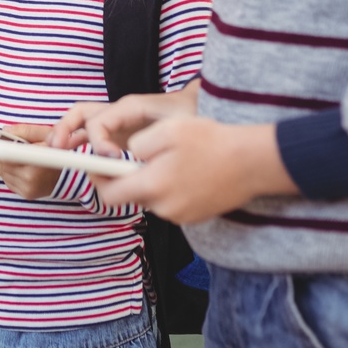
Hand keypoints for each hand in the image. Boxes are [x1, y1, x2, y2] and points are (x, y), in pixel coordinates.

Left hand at [0, 124, 60, 199]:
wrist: (73, 173)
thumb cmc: (59, 148)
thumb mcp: (46, 133)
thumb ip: (25, 130)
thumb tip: (3, 131)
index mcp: (36, 160)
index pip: (5, 155)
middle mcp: (31, 178)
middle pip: (1, 163)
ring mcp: (28, 188)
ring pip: (3, 172)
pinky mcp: (26, 194)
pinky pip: (8, 180)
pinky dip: (5, 170)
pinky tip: (4, 161)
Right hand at [52, 83, 201, 153]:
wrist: (201, 110)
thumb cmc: (190, 116)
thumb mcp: (178, 126)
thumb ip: (156, 140)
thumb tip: (136, 158)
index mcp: (129, 107)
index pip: (100, 122)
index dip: (99, 142)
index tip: (111, 160)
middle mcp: (118, 113)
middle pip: (81, 114)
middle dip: (65, 128)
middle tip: (56, 148)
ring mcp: (116, 124)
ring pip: (81, 125)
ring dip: (66, 136)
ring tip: (55, 153)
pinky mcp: (119, 137)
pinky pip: (91, 138)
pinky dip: (77, 145)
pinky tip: (72, 159)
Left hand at [88, 114, 295, 224]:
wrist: (253, 163)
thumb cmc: (212, 141)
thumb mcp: (168, 130)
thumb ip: (138, 144)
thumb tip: (126, 154)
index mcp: (153, 185)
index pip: (109, 195)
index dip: (97, 180)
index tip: (94, 165)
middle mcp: (164, 207)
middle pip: (130, 197)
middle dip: (126, 178)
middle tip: (136, 157)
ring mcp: (180, 215)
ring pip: (151, 198)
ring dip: (151, 181)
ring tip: (171, 158)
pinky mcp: (194, 217)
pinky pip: (170, 202)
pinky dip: (170, 188)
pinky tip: (187, 169)